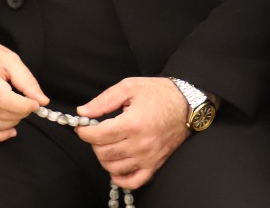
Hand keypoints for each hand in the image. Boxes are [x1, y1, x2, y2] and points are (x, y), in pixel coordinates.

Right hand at [0, 28, 46, 141]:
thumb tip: (42, 100)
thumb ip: (27, 81)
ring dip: (11, 123)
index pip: (6, 101)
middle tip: (27, 104)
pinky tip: (8, 130)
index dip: (25, 106)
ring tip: (17, 112)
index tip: (35, 104)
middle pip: (1, 114)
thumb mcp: (9, 59)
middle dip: (20, 113)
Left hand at [74, 77, 188, 189]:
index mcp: (133, 123)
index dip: (84, 132)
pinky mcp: (155, 164)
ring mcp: (148, 157)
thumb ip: (104, 100)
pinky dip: (120, 178)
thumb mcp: (129, 87)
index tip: (82, 127)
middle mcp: (140, 144)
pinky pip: (134, 181)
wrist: (186, 104)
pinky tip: (115, 168)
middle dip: (94, 143)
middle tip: (96, 133)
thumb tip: (83, 112)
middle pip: (104, 153)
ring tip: (106, 145)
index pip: (98, 136)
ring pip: (114, 168)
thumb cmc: (159, 93)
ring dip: (104, 158)